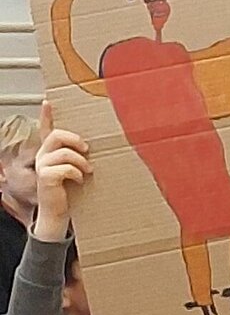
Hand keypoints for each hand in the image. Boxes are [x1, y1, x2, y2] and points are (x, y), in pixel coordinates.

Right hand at [33, 101, 90, 242]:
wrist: (59, 213)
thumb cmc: (72, 191)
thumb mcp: (78, 170)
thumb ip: (83, 158)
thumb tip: (101, 148)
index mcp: (51, 152)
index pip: (46, 129)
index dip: (46, 115)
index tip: (48, 102)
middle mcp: (43, 155)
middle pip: (57, 135)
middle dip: (75, 139)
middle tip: (87, 149)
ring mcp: (42, 166)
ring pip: (64, 152)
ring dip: (81, 161)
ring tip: (87, 170)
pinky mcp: (45, 177)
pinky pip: (65, 168)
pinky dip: (77, 173)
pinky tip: (80, 180)